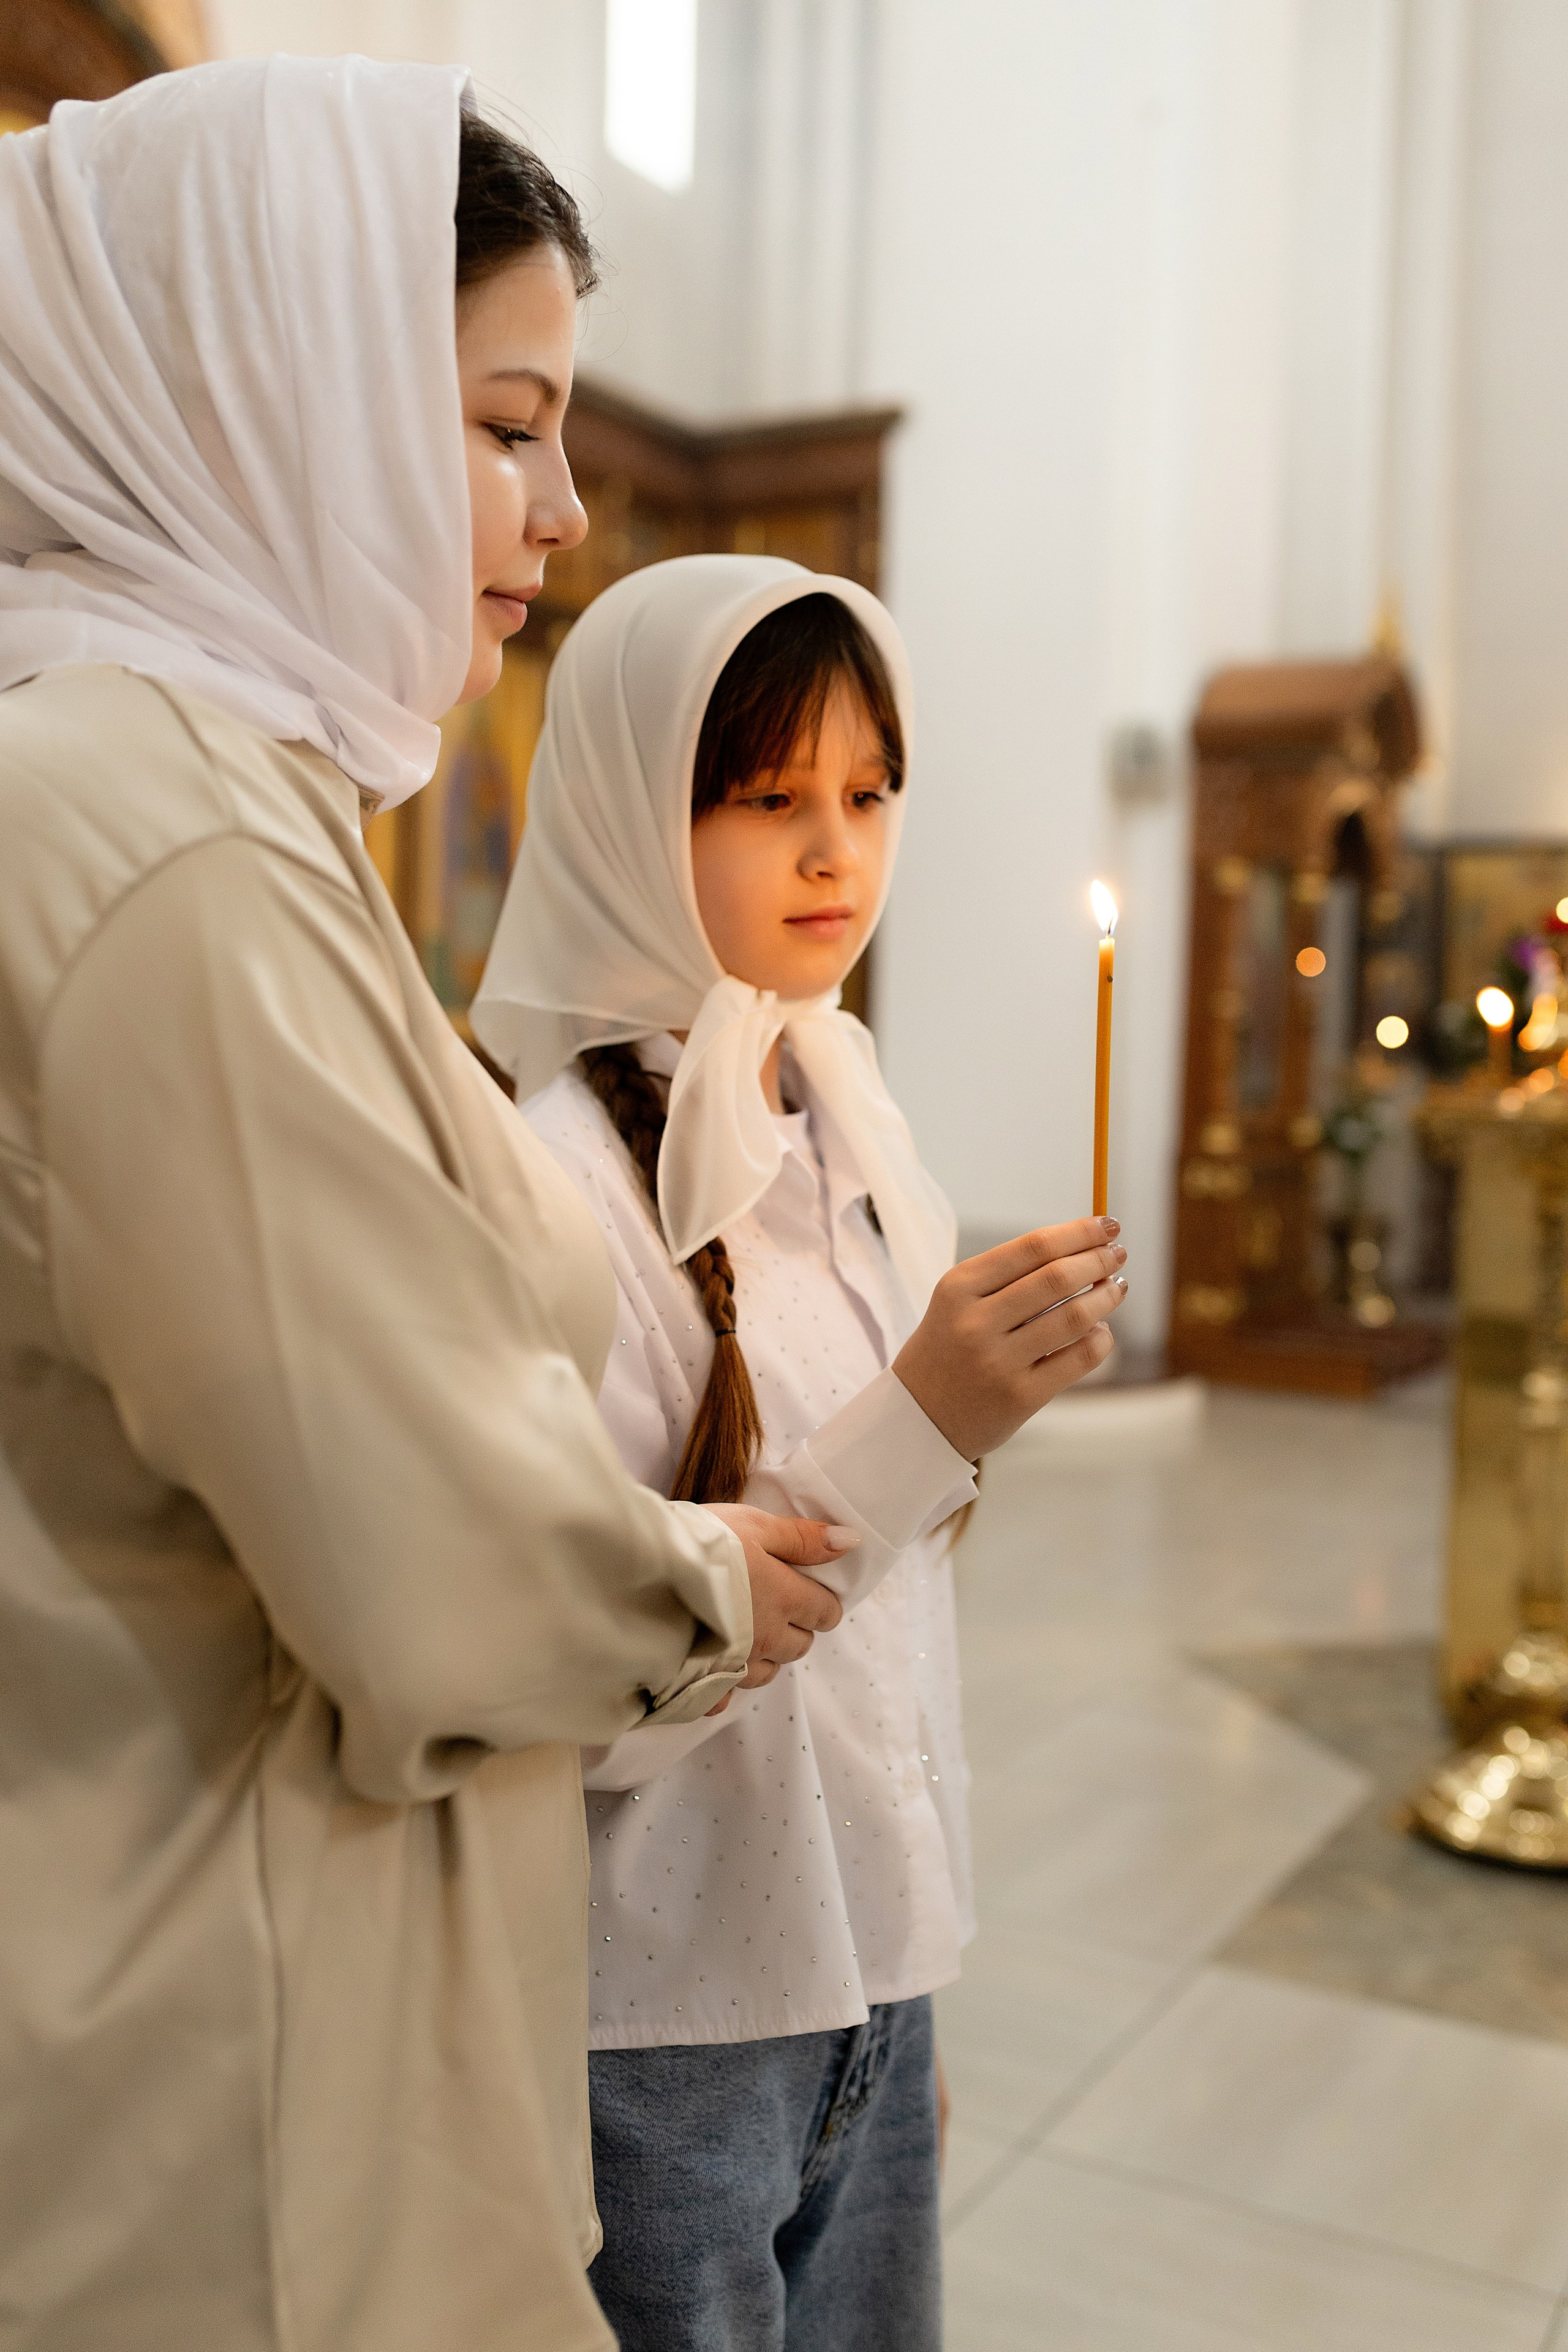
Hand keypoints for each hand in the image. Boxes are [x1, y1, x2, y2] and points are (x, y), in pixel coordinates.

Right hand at [701, 1505, 852, 1691]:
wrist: (645, 1577)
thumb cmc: (701, 1545)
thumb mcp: (755, 1525)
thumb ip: (802, 1538)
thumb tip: (848, 1542)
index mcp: (785, 1599)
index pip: (825, 1612)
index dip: (822, 1602)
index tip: (809, 1592)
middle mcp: (768, 1637)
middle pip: (800, 1645)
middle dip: (796, 1628)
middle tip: (776, 1607)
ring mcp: (737, 1662)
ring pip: (768, 1672)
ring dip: (766, 1656)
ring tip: (747, 1634)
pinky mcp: (705, 1680)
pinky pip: (726, 1695)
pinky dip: (726, 1685)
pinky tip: (715, 1669)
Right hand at [892, 1215, 1127, 1460]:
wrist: (919, 1415)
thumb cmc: (950, 1345)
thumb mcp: (960, 1300)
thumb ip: (1011, 1274)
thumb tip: (1083, 1247)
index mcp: (959, 1287)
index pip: (1032, 1247)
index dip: (1079, 1232)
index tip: (1108, 1224)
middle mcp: (976, 1323)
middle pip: (1057, 1278)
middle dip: (1097, 1259)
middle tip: (1117, 1253)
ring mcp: (999, 1362)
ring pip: (1074, 1317)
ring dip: (1106, 1296)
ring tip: (1117, 1287)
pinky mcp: (1021, 1397)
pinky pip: (1079, 1358)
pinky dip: (1101, 1338)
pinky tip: (1101, 1330)